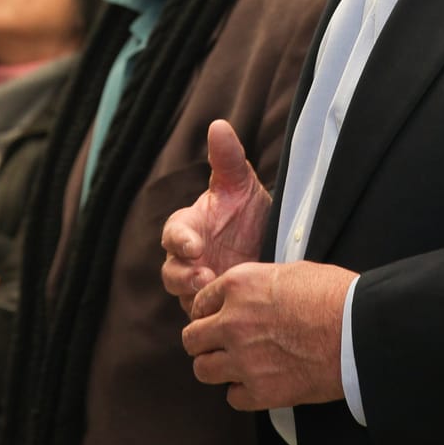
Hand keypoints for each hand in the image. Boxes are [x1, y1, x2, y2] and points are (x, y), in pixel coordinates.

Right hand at [160, 120, 271, 312]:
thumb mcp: (242, 184)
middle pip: (171, 273)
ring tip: (217, 293)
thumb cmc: (249, 209)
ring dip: (197, 299)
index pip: (173, 234)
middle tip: (203, 276)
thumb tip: (219, 125)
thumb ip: (228, 158)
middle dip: (182, 276)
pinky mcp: (213, 307)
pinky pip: (206, 318)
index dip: (179, 240)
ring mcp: (198, 285)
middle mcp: (188, 259)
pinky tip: (232, 315)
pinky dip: (213, 318)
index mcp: (188, 228)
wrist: (272, 243)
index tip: (193, 244)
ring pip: (185, 299)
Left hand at [181, 261, 353, 409]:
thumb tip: (253, 294)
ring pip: (203, 369)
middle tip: (218, 344)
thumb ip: (259, 285)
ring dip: (216, 367)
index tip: (216, 319)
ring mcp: (243, 359)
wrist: (358, 329)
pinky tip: (256, 382)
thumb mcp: (291, 272)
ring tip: (233, 365)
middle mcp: (232, 322)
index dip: (208, 311)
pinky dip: (241, 392)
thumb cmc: (335, 296)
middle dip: (204, 340)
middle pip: (192, 338)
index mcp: (239, 286)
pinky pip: (232, 398)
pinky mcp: (260, 391)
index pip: (200, 302)